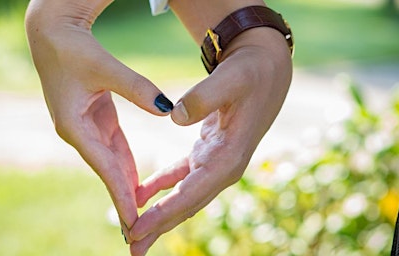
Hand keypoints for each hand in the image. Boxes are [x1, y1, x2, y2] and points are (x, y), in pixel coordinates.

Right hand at [25, 0, 171, 241]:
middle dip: (123, 199)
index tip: (133, 220)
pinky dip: (126, 163)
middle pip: (106, 171)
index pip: (104, 167)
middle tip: (139, 230)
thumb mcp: (104, 67)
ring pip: (111, 161)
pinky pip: (114, 146)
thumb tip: (166, 110)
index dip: (120, 193)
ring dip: (125, 185)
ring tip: (140, 213)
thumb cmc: (72, 48)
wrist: (53, 32)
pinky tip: (138, 181)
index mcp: (73, 126)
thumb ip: (135, 88)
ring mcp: (85, 126)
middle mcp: (77, 132)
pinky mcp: (94, 117)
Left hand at [129, 28, 292, 254]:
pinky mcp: (209, 153)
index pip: (191, 193)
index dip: (163, 214)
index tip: (137, 230)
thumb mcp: (230, 79)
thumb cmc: (251, 74)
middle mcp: (224, 167)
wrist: (266, 69)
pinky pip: (181, 176)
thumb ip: (204, 97)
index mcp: (228, 157)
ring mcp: (216, 162)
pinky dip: (161, 186)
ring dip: (159, 214)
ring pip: (183, 196)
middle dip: (158, 227)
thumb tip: (174, 115)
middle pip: (186, 205)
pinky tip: (141, 194)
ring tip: (134, 233)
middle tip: (132, 249)